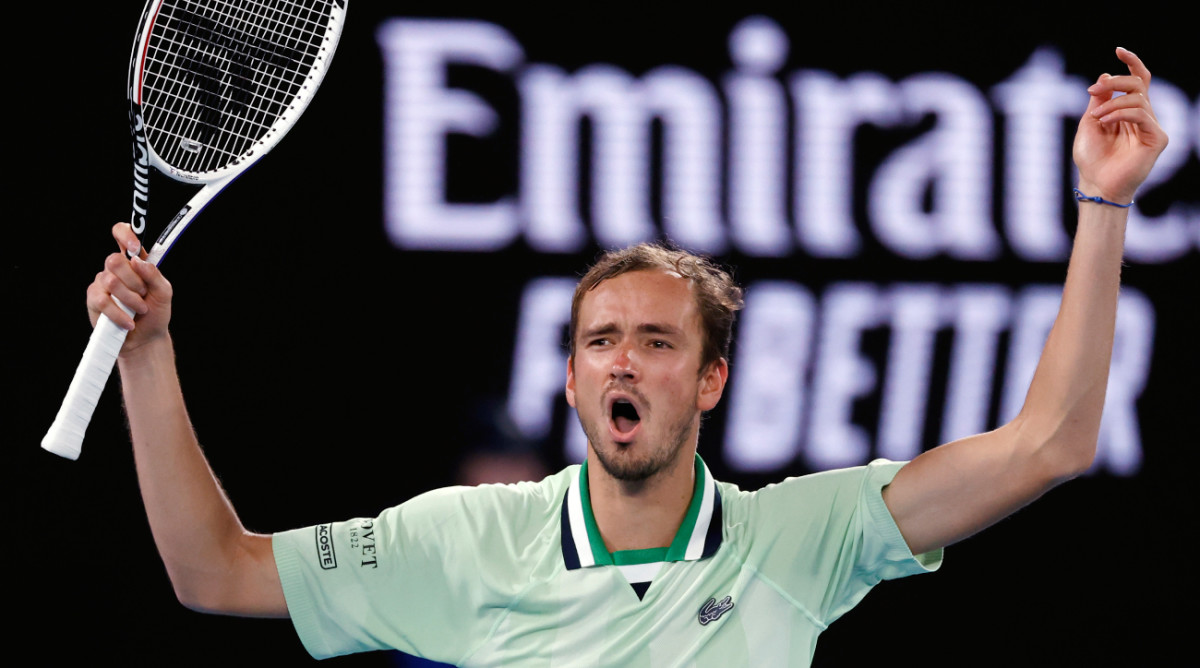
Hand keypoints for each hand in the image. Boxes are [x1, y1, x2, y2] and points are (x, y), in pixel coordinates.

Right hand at [86, 222, 172, 352]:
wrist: (145, 338)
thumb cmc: (155, 313)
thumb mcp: (164, 293)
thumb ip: (154, 275)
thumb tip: (138, 260)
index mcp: (134, 261)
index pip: (122, 234)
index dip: (125, 234)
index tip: (134, 246)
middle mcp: (116, 268)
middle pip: (114, 260)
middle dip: (134, 281)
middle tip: (144, 294)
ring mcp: (102, 282)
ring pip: (110, 281)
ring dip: (130, 299)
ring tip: (140, 310)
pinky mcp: (94, 299)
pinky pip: (103, 301)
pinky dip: (119, 313)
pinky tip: (129, 322)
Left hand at [1073, 47, 1168, 203]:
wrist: (1095, 183)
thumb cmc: (1091, 158)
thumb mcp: (1090, 122)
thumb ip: (1099, 99)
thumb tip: (1105, 74)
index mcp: (1127, 111)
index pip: (1137, 81)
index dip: (1131, 63)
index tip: (1118, 50)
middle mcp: (1142, 117)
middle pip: (1139, 84)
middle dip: (1115, 81)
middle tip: (1093, 90)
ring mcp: (1151, 127)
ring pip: (1138, 99)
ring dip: (1112, 104)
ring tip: (1096, 118)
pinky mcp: (1157, 138)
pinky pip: (1142, 115)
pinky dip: (1121, 113)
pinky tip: (1105, 122)